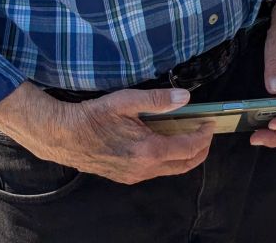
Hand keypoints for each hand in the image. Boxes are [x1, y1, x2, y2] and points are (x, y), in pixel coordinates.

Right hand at [0, 82, 212, 184]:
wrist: (65, 137)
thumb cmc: (94, 116)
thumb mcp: (127, 100)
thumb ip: (158, 100)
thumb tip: (186, 97)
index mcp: (149, 150)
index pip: (189, 148)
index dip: (204, 136)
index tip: (210, 123)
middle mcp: (145, 168)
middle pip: (185, 164)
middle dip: (201, 150)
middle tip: (206, 132)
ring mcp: (135, 176)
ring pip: (171, 170)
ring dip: (185, 156)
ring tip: (189, 135)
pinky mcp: (126, 177)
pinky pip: (156, 171)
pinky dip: (169, 160)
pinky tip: (165, 143)